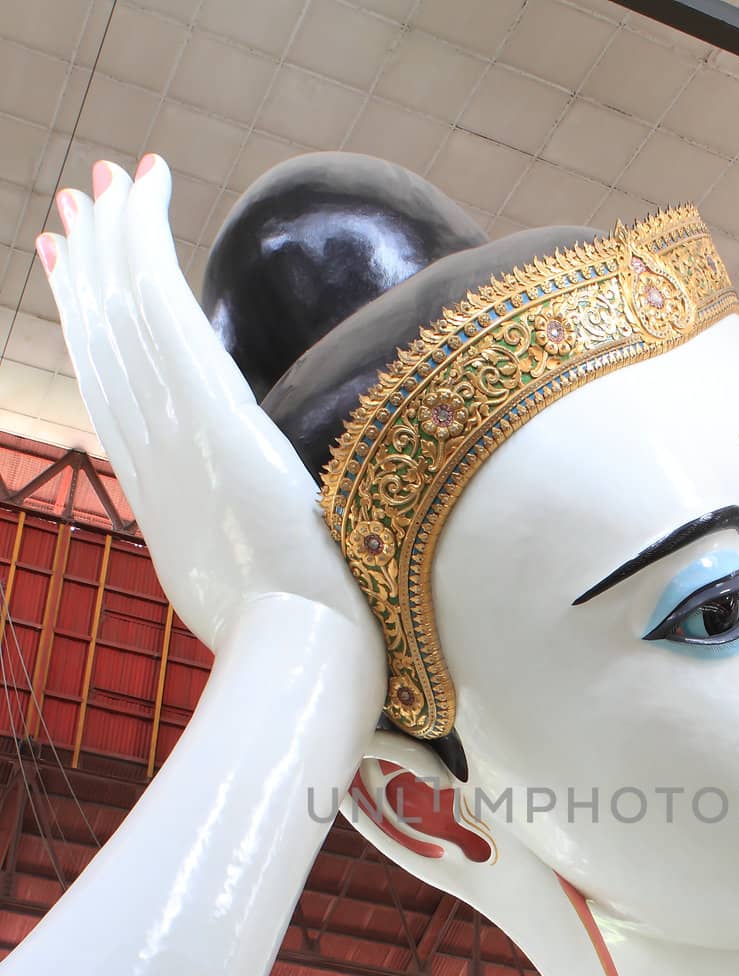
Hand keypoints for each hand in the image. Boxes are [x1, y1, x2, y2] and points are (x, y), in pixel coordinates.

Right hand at [37, 156, 370, 649]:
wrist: (297, 662)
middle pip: (104, 347)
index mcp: (162, 498)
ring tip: (104, 178)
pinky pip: (165, 309)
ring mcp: (174, 433)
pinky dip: (148, 243)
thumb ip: (240, 563)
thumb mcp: (244, 601)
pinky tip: (143, 186)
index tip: (74, 285)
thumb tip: (268, 561)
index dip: (89, 335)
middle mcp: (153, 457)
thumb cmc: (294, 651)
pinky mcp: (210, 413)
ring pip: (125, 315)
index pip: (113, 399)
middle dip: (88, 274)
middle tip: (69, 211)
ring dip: (115, 238)